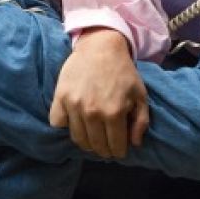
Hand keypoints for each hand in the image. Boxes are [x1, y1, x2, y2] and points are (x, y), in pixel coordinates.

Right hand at [49, 27, 149, 157]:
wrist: (100, 47)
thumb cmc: (123, 72)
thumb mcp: (140, 95)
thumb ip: (141, 121)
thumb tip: (134, 144)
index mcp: (114, 113)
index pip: (115, 148)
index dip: (119, 152)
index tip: (119, 149)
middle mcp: (92, 113)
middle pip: (96, 146)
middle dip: (104, 150)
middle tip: (106, 145)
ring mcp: (74, 105)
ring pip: (78, 139)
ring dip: (86, 142)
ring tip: (92, 136)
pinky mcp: (60, 98)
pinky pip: (58, 123)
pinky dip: (65, 125)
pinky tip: (75, 121)